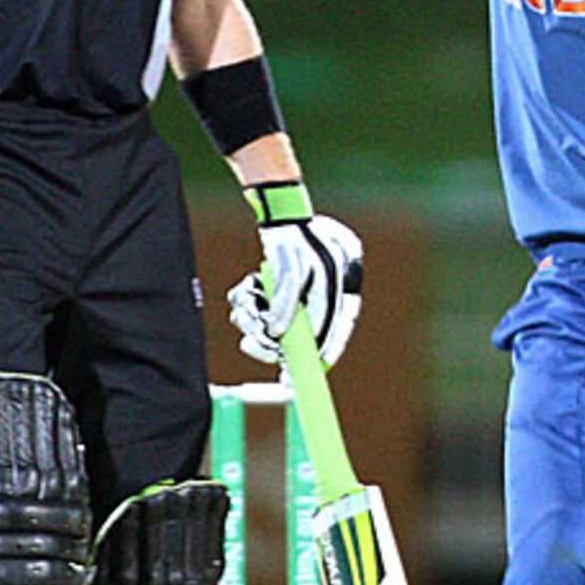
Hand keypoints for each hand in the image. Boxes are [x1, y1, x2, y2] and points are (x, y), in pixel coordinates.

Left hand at [228, 213, 363, 368]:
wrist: (279, 209)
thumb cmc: (293, 237)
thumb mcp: (292, 271)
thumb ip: (287, 304)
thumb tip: (276, 335)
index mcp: (340, 291)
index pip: (335, 331)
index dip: (320, 356)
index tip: (301, 375)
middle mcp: (325, 295)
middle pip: (302, 334)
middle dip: (273, 340)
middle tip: (250, 344)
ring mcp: (303, 293)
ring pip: (277, 323)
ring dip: (255, 320)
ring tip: (244, 310)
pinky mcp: (281, 288)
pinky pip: (264, 308)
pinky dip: (250, 304)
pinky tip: (244, 292)